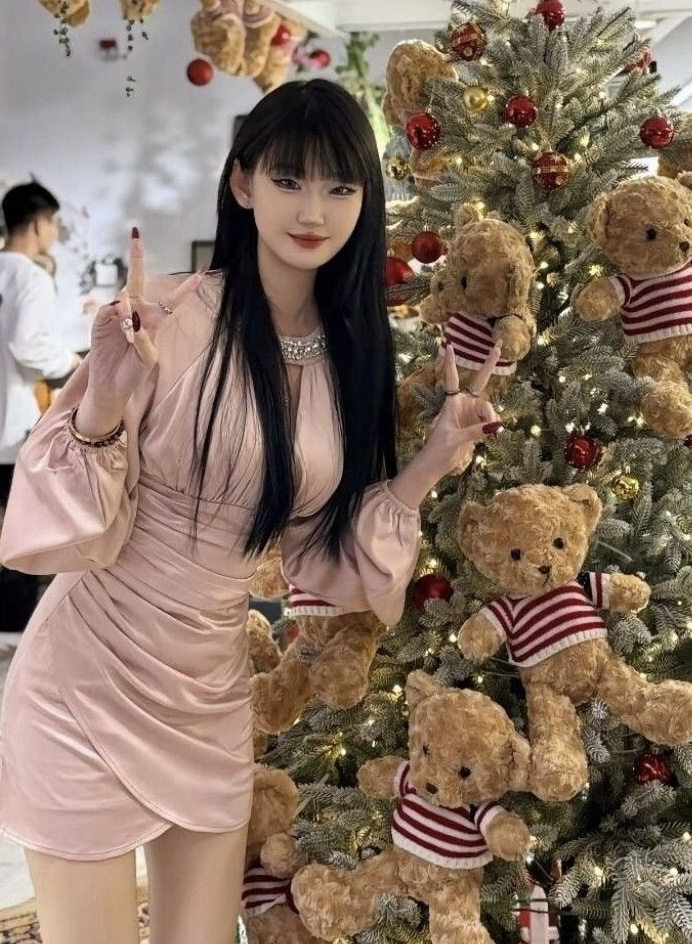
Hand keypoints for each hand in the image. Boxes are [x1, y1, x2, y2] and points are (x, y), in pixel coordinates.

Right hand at [77, 230, 202, 433]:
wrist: (112, 386)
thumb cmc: (133, 373)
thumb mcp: (148, 360)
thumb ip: (146, 339)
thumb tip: (134, 317)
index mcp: (154, 321)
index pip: (171, 302)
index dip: (185, 289)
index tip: (200, 273)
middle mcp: (136, 312)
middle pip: (137, 281)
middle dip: (136, 259)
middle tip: (135, 236)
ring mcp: (117, 315)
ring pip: (124, 296)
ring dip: (129, 310)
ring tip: (131, 331)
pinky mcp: (101, 322)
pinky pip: (109, 309)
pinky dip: (118, 315)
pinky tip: (123, 324)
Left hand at [388, 344, 503, 509]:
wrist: (437, 464)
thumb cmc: (439, 449)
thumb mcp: (455, 439)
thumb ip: (475, 431)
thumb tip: (495, 426)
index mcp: (452, 403)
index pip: (451, 378)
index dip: (451, 363)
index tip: (449, 345)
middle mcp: (462, 404)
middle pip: (479, 381)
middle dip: (488, 365)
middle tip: (498, 347)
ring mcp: (471, 413)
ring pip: (488, 408)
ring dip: (491, 417)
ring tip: (491, 431)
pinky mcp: (476, 424)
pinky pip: (490, 421)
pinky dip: (492, 428)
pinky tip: (493, 434)